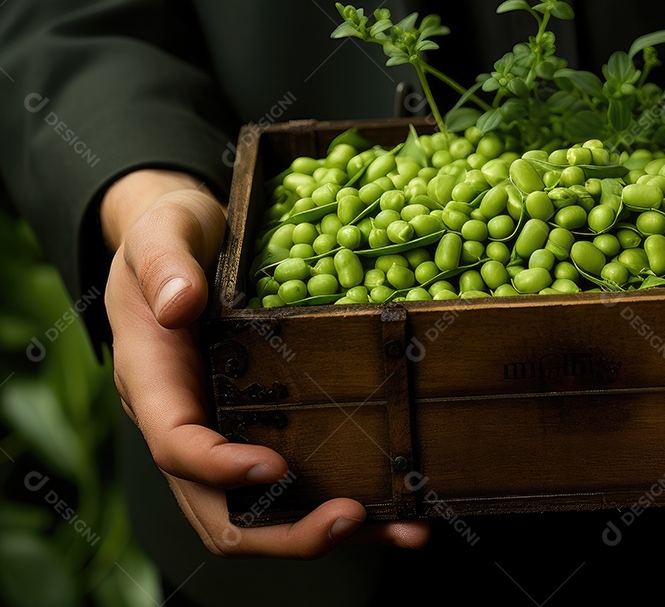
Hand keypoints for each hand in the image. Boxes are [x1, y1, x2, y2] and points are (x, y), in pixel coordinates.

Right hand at [102, 169, 428, 556]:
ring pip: (266, 515)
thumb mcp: (160, 236)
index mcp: (154, 385)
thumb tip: (179, 304)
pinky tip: (404, 508)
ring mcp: (227, 435)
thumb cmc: (168, 238)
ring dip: (328, 532)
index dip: (220, 468)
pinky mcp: (264, 431)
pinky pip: (298, 486)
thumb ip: (163, 264)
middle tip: (352, 518)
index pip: (177, 447)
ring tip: (404, 529)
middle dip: (285, 532)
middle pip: (221, 512)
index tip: (274, 465)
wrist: (187, 242)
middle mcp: (189, 426)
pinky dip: (350, 505)